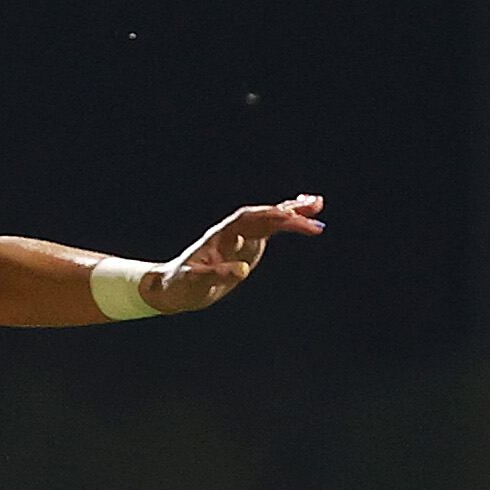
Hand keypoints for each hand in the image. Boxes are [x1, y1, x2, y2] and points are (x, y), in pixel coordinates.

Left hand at [147, 194, 325, 313]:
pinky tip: (304, 219)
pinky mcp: (247, 246)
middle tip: (315, 210)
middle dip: (287, 213)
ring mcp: (241, 237)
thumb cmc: (181, 285)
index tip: (290, 218)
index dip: (269, 217)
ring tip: (317, 203)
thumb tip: (242, 269)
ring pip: (268, 219)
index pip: (249, 221)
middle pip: (263, 216)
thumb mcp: (196, 284)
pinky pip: (269, 230)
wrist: (171, 286)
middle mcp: (232, 232)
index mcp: (221, 237)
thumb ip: (216, 275)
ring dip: (291, 211)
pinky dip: (286, 223)